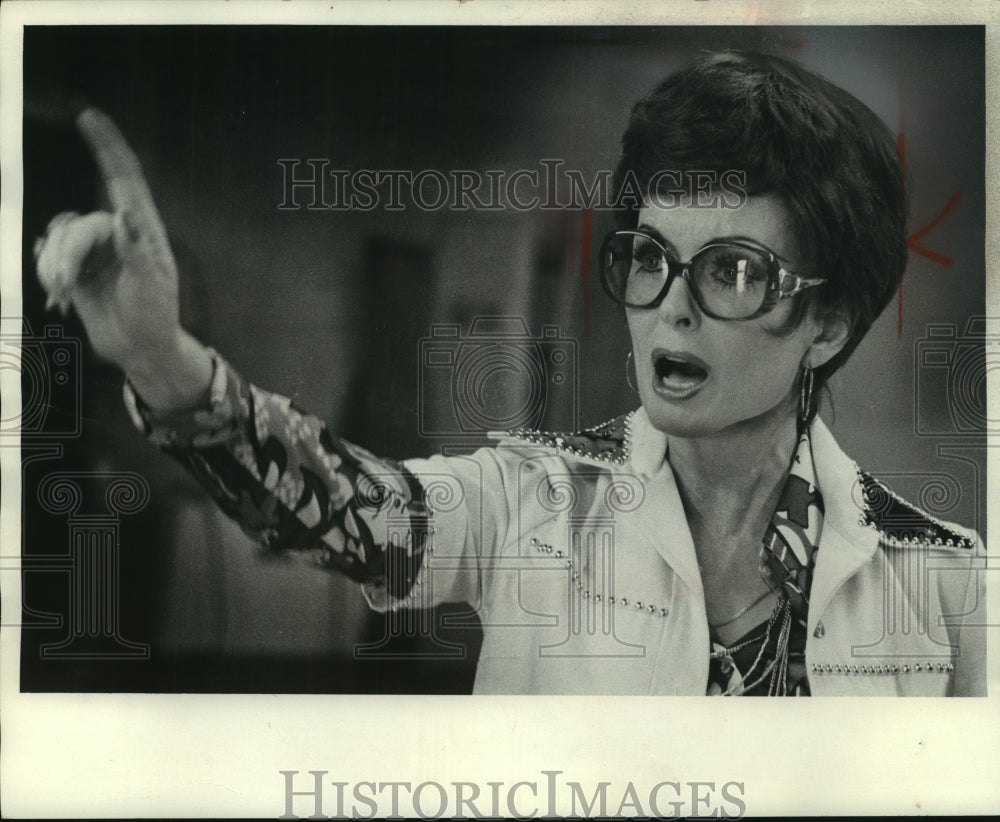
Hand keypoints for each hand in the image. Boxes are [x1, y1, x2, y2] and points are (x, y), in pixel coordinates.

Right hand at [34, 107, 211, 409]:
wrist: (139, 349)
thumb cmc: (154, 316)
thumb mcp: (149, 286)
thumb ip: (134, 250)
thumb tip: (123, 214)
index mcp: (143, 230)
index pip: (124, 178)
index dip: (107, 145)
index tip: (89, 116)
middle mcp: (117, 232)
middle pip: (77, 222)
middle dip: (67, 255)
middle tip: (69, 288)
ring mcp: (94, 247)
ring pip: (58, 235)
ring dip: (56, 268)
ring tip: (69, 296)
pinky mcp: (76, 264)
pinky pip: (48, 252)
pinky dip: (49, 273)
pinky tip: (63, 298)